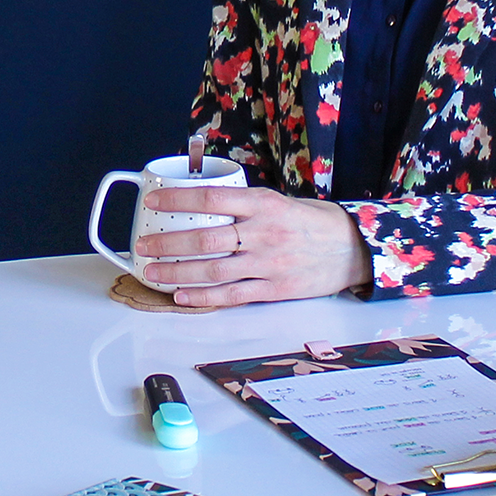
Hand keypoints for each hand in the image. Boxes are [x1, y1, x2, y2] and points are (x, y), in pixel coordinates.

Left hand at [137, 184, 373, 306]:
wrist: (352, 247)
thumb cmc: (311, 221)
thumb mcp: (278, 200)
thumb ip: (242, 206)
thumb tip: (198, 206)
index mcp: (263, 204)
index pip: (211, 198)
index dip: (178, 200)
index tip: (153, 201)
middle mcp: (264, 233)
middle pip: (206, 239)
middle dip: (168, 243)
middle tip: (143, 245)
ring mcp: (268, 264)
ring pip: (213, 270)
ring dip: (177, 273)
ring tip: (152, 272)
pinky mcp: (274, 289)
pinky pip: (232, 295)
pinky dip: (203, 297)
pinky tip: (181, 296)